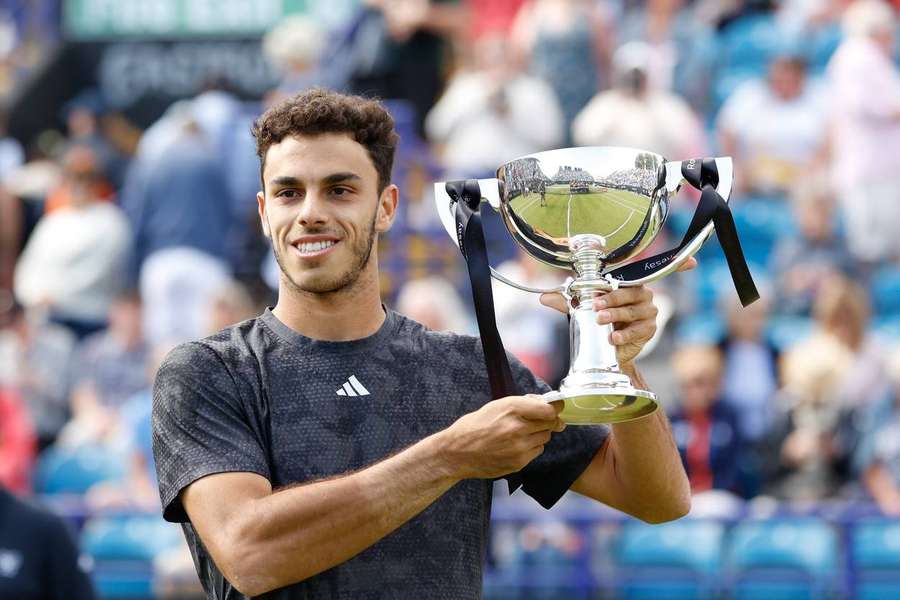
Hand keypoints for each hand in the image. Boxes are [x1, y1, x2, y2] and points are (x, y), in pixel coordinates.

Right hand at [438, 395, 564, 479]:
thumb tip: (545, 403)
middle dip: (547, 421)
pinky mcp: (519, 462)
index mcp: (512, 408)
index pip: (549, 409)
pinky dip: (532, 447)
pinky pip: (537, 451)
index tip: (556, 407)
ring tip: (521, 434)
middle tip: (538, 420)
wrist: (456, 453)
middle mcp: (518, 427)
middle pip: (550, 423)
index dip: (556, 408)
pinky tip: (516, 445)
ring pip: (545, 438)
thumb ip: (522, 404)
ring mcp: (519, 447)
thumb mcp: (496, 406)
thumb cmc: (474, 425)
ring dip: (539, 434)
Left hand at [539, 258, 696, 365]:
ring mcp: (648, 312)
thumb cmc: (596, 322)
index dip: (678, 262)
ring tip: (600, 322)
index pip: (649, 268)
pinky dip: (625, 333)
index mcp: (628, 283)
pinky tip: (613, 338)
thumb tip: (541, 297)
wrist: (606, 350)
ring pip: (634, 310)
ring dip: (616, 315)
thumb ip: (565, 301)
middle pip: (632, 292)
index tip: (693, 261)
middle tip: (596, 306)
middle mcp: (642, 294)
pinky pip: (639, 330)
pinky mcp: (648, 330)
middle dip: (613, 298)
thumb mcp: (579, 309)